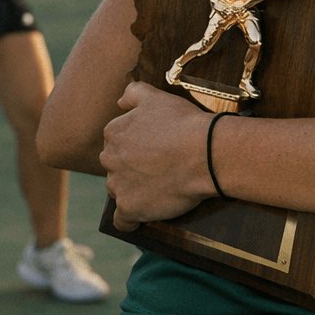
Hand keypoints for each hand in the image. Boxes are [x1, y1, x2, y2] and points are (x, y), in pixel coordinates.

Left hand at [101, 83, 215, 229]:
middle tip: (158, 170)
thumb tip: (119, 102)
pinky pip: (123, 221)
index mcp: (114, 133)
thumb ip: (133, 93)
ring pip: (119, 191)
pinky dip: (131, 220)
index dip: (136, 148)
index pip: (117, 143)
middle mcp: (110, 159)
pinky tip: (143, 216)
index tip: (154, 151)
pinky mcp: (129, 208)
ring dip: (133, 192)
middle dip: (132, 169)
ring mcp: (118, 185)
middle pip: (116, 168)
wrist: (204, 153)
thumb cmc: (183, 123)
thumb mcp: (157, 97)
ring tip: (159, 190)